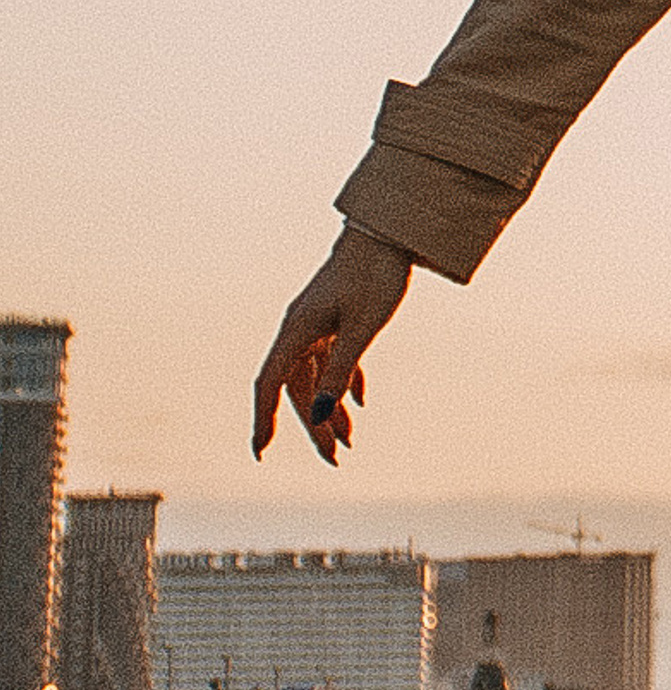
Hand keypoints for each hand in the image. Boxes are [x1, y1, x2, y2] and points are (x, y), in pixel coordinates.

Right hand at [252, 225, 413, 464]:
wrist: (390, 231)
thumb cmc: (376, 274)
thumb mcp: (363, 327)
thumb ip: (342, 369)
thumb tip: (321, 413)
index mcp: (298, 329)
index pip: (270, 383)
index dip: (264, 418)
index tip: (261, 451)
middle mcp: (301, 328)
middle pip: (297, 387)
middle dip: (313, 425)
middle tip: (333, 458)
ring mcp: (318, 323)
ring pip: (317, 376)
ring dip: (330, 407)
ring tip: (350, 440)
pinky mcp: (337, 318)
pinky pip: (334, 360)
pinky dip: (344, 382)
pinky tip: (358, 403)